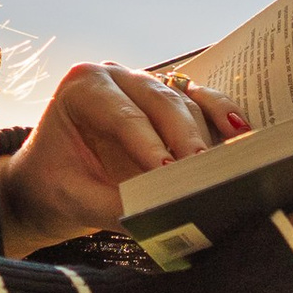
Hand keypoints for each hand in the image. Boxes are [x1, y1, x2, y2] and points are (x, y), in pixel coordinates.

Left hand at [0, 62, 248, 257]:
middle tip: (201, 170)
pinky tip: (242, 134)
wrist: (51, 184)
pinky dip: (222, 117)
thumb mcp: (75, 199)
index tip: (169, 171)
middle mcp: (116, 76)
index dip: (148, 143)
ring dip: (207, 133)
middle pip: (159, 102)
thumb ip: (115, 206)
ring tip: (226, 163)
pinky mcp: (171, 101)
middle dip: (183, 137)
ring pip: (184, 101)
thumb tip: (163, 216)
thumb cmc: (56, 187)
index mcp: (82, 87)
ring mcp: (146, 85)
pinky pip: (202, 102)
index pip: (121, 115)